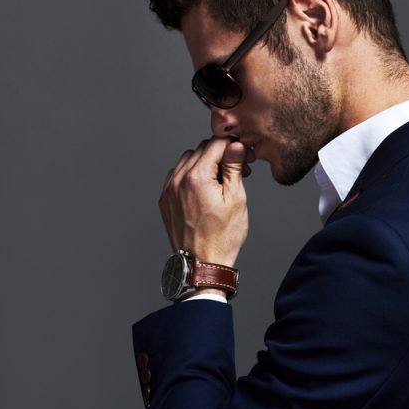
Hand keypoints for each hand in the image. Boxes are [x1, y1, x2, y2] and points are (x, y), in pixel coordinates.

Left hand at [159, 137, 250, 267]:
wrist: (202, 264)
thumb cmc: (223, 237)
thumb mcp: (236, 198)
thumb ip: (233, 167)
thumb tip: (235, 145)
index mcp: (197, 177)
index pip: (216, 144)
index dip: (233, 146)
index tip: (243, 156)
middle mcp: (178, 180)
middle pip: (202, 149)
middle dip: (221, 155)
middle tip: (237, 171)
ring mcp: (168, 190)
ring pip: (187, 160)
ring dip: (205, 163)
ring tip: (220, 181)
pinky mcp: (165, 200)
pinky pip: (177, 175)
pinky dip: (191, 175)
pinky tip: (205, 189)